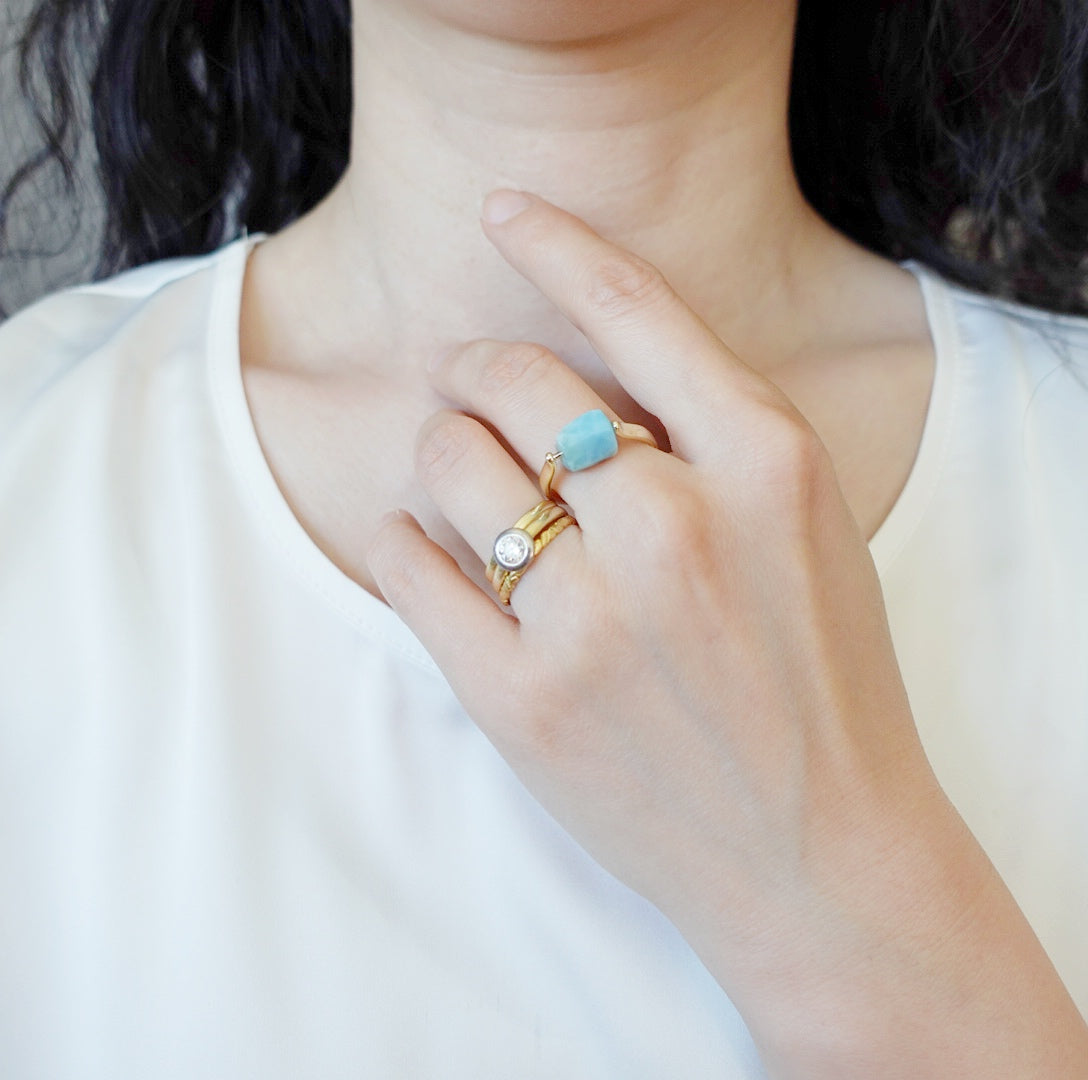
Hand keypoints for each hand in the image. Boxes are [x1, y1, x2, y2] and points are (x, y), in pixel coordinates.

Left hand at [367, 192, 1087, 1076]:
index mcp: (766, 466)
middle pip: (515, 381)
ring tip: (461, 476)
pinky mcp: (522, 700)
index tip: (503, 211)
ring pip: (449, 463)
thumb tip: (578, 377)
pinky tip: (430, 548)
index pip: (638, 311)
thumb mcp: (810, 528)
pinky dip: (406, 541)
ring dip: (440, 451)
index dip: (558, 243)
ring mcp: (592, 618)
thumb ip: (712, 440)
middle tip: (469, 388)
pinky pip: (412, 568)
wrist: (817, 852)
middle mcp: (675, 526)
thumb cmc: (822, 680)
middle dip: (475, 370)